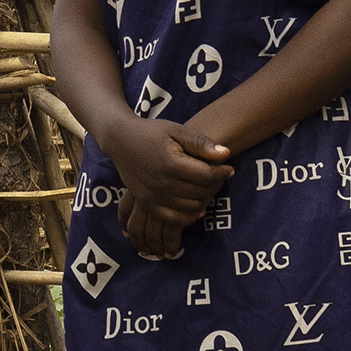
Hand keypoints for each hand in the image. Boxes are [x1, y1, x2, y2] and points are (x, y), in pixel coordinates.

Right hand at [99, 118, 232, 260]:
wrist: (121, 141)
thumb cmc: (152, 133)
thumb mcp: (176, 130)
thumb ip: (200, 142)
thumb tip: (226, 153)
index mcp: (171, 163)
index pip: (207, 176)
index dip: (222, 173)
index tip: (229, 168)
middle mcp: (162, 183)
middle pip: (201, 193)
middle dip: (216, 185)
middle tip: (221, 178)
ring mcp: (154, 197)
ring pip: (191, 208)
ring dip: (205, 200)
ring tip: (209, 188)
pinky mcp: (148, 205)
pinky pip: (174, 219)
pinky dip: (189, 216)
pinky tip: (197, 206)